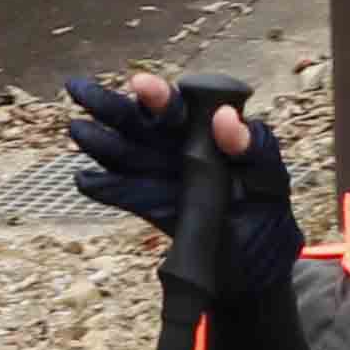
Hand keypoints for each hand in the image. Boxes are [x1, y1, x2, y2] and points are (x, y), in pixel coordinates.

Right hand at [61, 71, 299, 292]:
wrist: (256, 266)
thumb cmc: (267, 210)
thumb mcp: (271, 178)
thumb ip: (253, 148)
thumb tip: (225, 119)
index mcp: (208, 133)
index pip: (180, 109)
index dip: (158, 97)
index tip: (140, 84)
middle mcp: (179, 148)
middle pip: (141, 124)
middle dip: (111, 106)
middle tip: (79, 89)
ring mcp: (162, 177)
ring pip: (126, 154)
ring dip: (100, 142)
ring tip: (78, 129)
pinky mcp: (151, 207)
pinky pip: (125, 194)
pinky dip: (106, 187)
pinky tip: (86, 179)